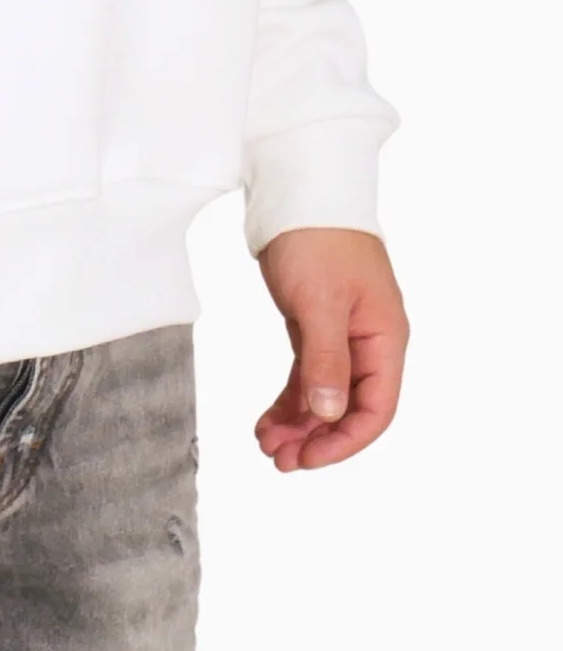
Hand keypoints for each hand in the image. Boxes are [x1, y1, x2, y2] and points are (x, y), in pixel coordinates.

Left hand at [254, 228, 408, 471]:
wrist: (298, 191)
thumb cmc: (316, 238)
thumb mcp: (320, 301)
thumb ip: (326, 359)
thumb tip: (327, 413)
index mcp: (385, 337)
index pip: (376, 407)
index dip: (344, 440)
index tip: (308, 459)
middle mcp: (369, 341)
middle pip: (349, 407)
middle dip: (316, 438)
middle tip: (279, 459)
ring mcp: (343, 334)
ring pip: (325, 395)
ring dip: (299, 423)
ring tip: (266, 445)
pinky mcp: (316, 325)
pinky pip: (308, 375)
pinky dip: (289, 400)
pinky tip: (268, 420)